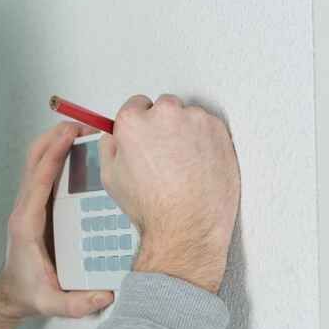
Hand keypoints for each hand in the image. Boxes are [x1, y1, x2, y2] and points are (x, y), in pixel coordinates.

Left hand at [0, 121, 115, 319]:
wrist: (11, 295)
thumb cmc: (29, 294)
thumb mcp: (52, 305)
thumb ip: (77, 304)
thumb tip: (105, 296)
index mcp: (26, 225)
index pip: (38, 182)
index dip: (52, 156)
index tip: (68, 136)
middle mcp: (24, 210)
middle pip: (33, 161)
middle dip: (54, 138)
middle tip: (82, 125)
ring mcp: (28, 205)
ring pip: (36, 162)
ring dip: (55, 142)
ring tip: (83, 131)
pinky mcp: (36, 206)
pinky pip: (44, 173)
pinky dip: (57, 155)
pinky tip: (78, 151)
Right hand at [99, 94, 239, 292]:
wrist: (187, 224)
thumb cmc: (153, 206)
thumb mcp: (110, 177)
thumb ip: (109, 147)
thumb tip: (114, 137)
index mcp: (134, 121)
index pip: (135, 104)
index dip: (138, 124)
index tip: (143, 135)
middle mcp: (165, 113)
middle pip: (162, 107)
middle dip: (162, 126)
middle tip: (162, 155)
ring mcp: (195, 119)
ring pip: (187, 117)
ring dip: (184, 133)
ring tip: (181, 165)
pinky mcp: (219, 130)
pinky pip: (208, 128)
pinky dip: (204, 141)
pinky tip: (196, 165)